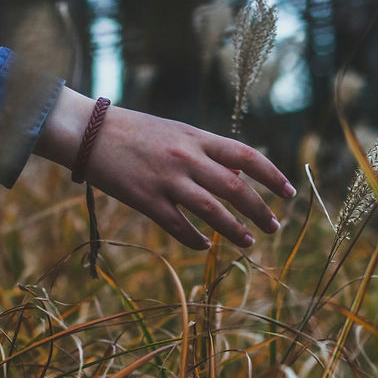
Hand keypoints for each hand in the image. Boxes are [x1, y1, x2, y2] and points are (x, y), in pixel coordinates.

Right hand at [33, 87, 295, 249]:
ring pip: (212, 211)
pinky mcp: (145, 199)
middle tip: (274, 227)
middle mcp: (187, 158)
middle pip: (235, 189)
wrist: (88, 132)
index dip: (272, 176)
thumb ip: (206, 153)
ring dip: (235, 230)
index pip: (246, 156)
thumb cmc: (135, 130)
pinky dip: (195, 239)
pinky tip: (206, 247)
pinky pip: (178, 226)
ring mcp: (166, 180)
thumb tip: (238, 181)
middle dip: (260, 210)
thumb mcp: (176, 132)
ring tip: (249, 242)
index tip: (289, 193)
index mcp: (197, 137)